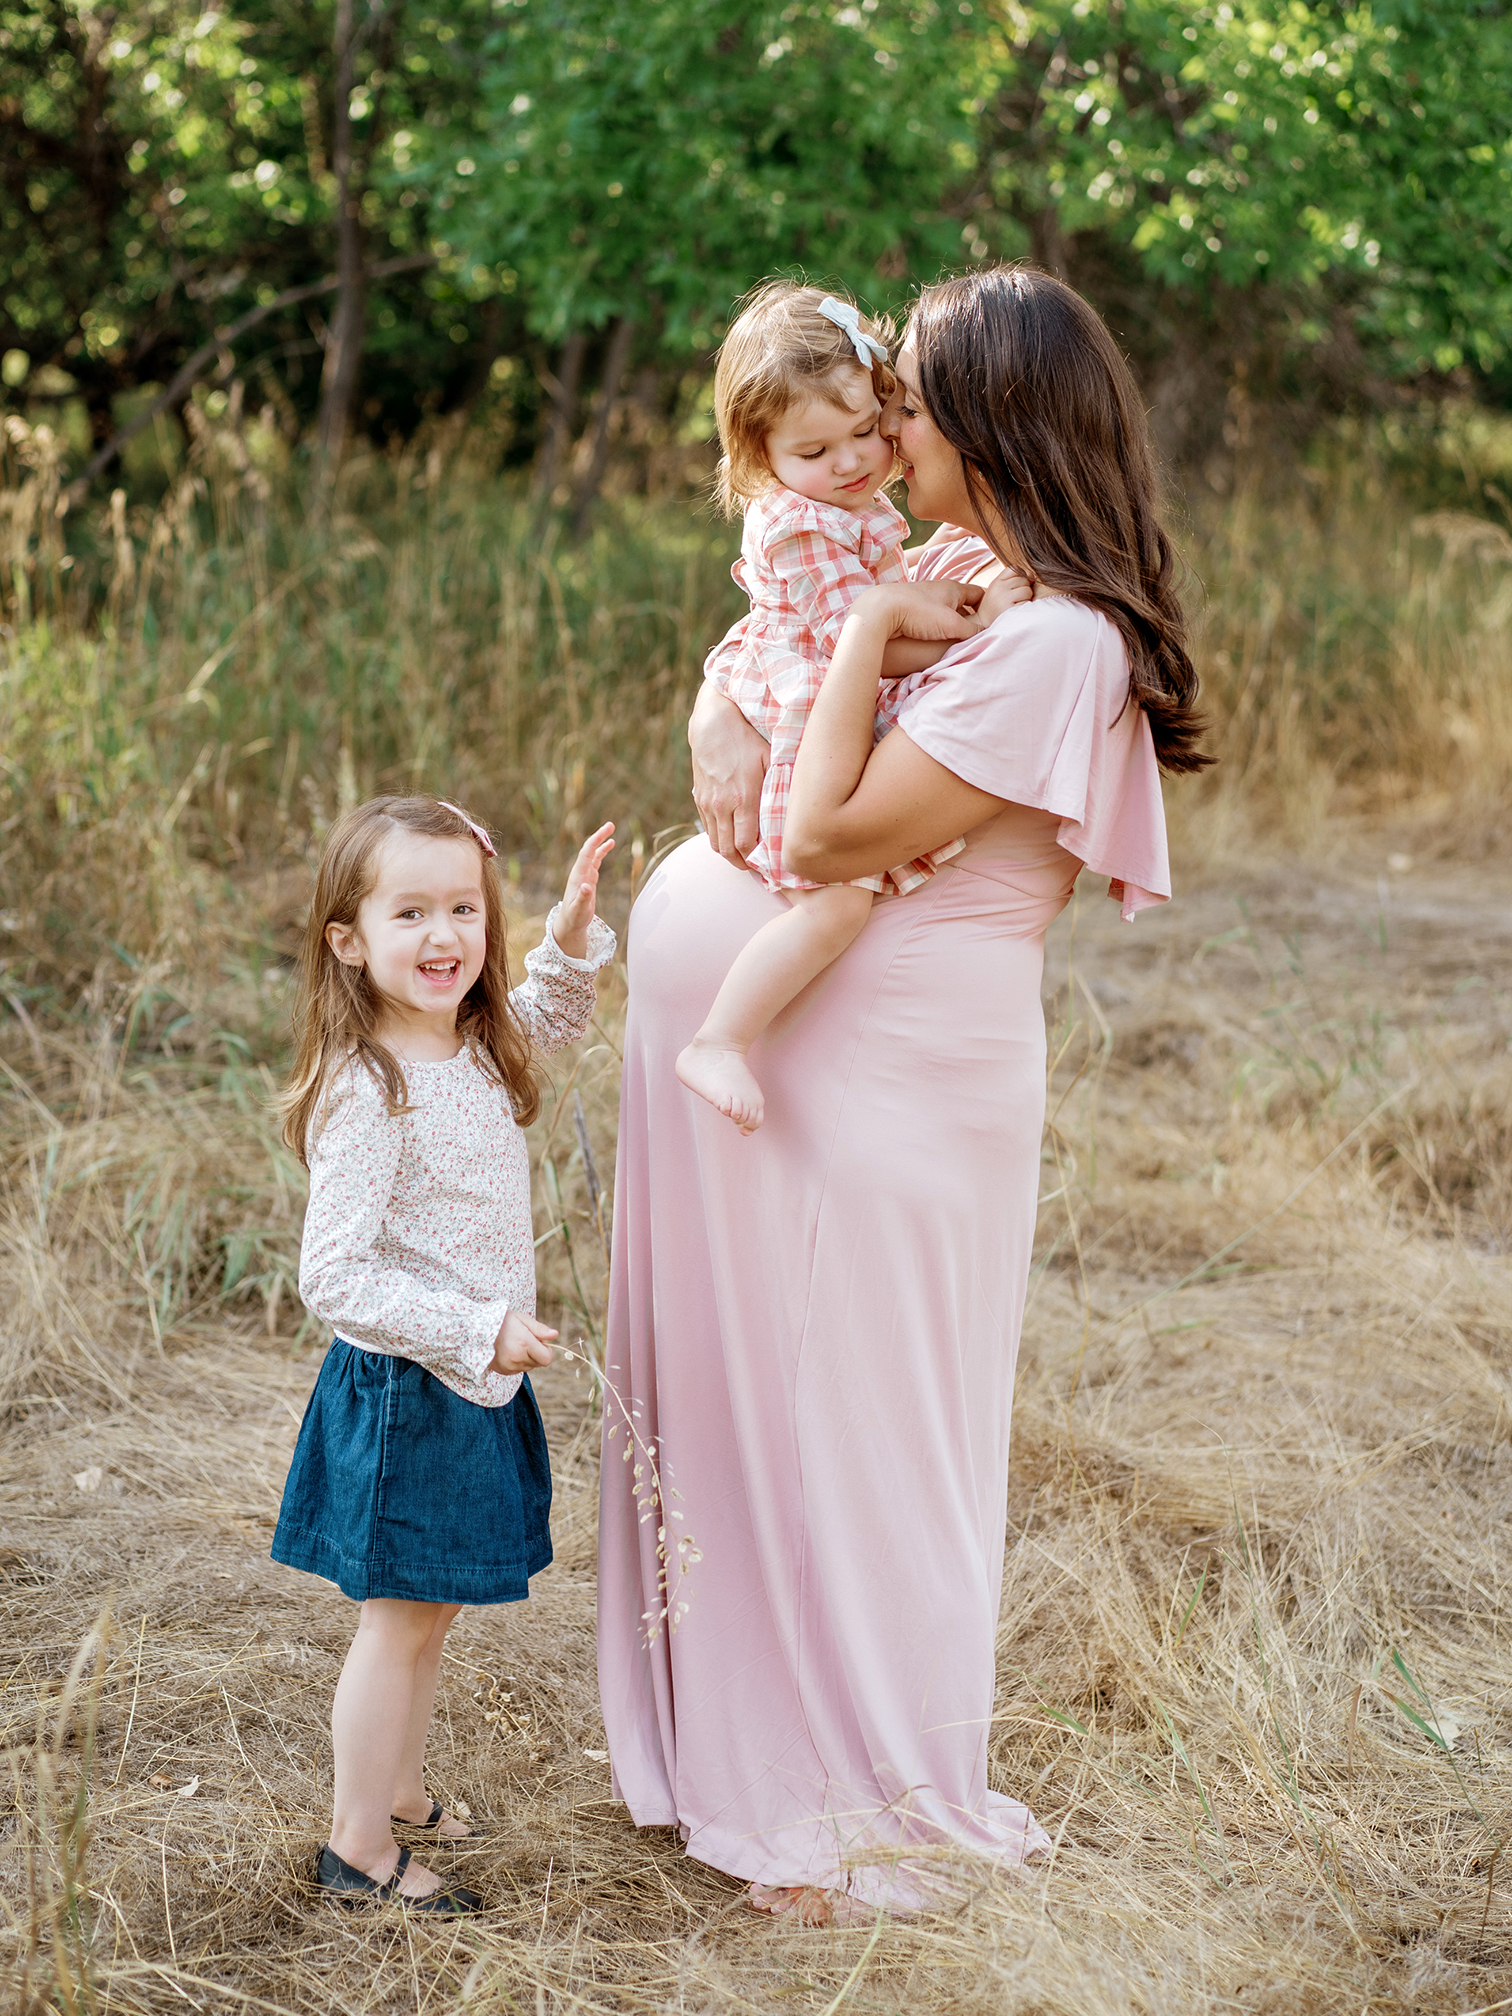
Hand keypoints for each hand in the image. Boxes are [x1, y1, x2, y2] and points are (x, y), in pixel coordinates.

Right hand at [492, 1308, 556, 1375]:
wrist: (477, 1330)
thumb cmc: (502, 1321)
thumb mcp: (522, 1319)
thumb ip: (539, 1329)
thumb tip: (555, 1335)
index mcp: (524, 1343)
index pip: (546, 1358)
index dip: (547, 1351)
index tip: (541, 1342)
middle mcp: (517, 1358)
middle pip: (539, 1363)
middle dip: (537, 1353)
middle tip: (526, 1341)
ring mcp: (509, 1366)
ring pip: (529, 1367)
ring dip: (527, 1358)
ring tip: (516, 1345)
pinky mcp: (504, 1371)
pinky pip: (518, 1369)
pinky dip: (518, 1362)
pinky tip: (509, 1351)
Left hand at [555, 822, 614, 959]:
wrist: (570, 923)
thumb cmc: (574, 918)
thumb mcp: (579, 910)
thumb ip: (583, 899)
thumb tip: (587, 886)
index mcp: (578, 876)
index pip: (587, 853)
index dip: (596, 841)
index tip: (606, 831)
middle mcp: (580, 872)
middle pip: (590, 850)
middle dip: (599, 836)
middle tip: (611, 824)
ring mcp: (584, 875)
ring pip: (593, 854)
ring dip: (601, 842)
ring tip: (611, 830)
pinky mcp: (588, 879)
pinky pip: (596, 861)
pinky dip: (602, 852)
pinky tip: (609, 845)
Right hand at [689, 683, 768, 867]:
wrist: (712, 723)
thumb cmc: (748, 737)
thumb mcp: (769, 759)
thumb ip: (778, 786)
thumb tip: (797, 810)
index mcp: (742, 797)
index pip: (746, 844)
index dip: (757, 862)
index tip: (771, 869)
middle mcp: (722, 805)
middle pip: (730, 851)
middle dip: (745, 866)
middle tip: (760, 873)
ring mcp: (707, 804)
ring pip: (717, 844)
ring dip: (731, 856)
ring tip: (747, 861)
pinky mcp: (699, 799)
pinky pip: (709, 831)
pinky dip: (721, 841)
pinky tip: (734, 842)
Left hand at [848, 579, 984, 643]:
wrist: (880, 610)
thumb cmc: (918, 612)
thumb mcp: (952, 624)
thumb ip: (972, 630)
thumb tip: (986, 635)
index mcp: (953, 588)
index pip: (979, 594)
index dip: (990, 605)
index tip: (997, 618)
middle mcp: (939, 591)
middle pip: (963, 605)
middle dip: (971, 618)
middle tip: (978, 634)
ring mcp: (924, 600)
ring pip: (946, 614)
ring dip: (953, 626)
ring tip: (957, 641)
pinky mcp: (910, 611)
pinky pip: (931, 621)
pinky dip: (937, 630)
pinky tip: (936, 641)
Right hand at [978, 567, 1034, 624]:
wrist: (983, 622)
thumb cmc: (995, 604)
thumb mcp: (999, 587)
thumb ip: (1014, 578)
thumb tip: (1032, 575)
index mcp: (997, 581)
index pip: (1015, 569)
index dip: (1021, 575)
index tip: (1017, 585)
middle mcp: (1000, 588)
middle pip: (1024, 580)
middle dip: (1024, 588)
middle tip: (1015, 598)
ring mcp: (1005, 599)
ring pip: (1027, 591)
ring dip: (1026, 598)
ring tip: (1016, 604)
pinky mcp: (1011, 610)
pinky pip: (1027, 603)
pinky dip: (1025, 607)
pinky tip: (1016, 610)